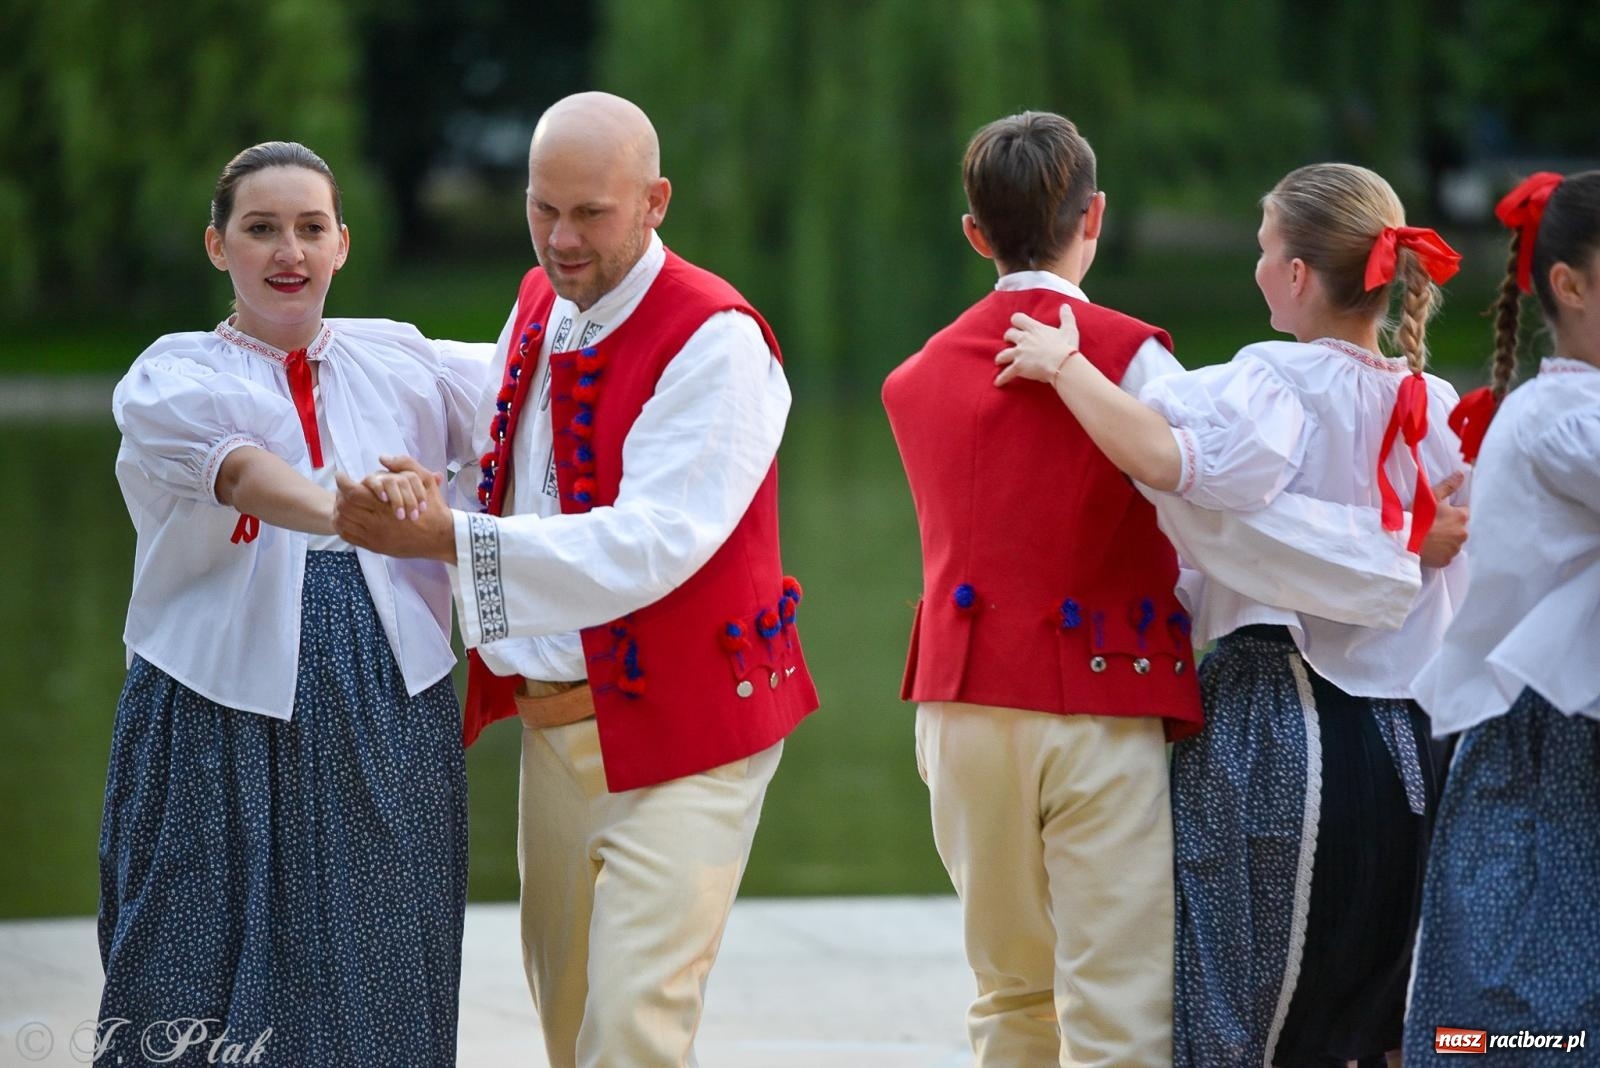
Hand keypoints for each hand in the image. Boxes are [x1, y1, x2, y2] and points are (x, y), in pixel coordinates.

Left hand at [334, 455, 455, 560]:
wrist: (441, 538)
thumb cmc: (434, 509)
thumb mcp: (425, 481)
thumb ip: (405, 465)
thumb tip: (383, 458)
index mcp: (386, 506)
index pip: (353, 492)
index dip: (343, 482)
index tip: (341, 475)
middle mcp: (377, 523)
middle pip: (344, 507)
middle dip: (339, 495)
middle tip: (341, 489)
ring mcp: (374, 537)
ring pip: (344, 522)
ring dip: (339, 510)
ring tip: (342, 502)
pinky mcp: (375, 547)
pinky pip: (349, 537)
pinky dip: (343, 526)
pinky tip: (347, 518)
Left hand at [995, 303, 1082, 386]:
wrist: (1062, 363)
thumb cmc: (1066, 346)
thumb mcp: (1069, 329)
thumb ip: (1066, 317)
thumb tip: (1065, 306)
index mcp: (1035, 329)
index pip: (1018, 318)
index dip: (1016, 321)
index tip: (1017, 325)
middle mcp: (1024, 339)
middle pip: (1009, 334)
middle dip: (1008, 338)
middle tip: (1010, 341)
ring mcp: (1020, 353)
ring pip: (1003, 354)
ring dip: (1001, 357)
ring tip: (999, 361)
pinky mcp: (1019, 367)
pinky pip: (1006, 373)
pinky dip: (1002, 378)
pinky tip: (997, 383)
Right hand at [1419, 471, 1467, 567]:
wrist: (1404, 541)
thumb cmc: (1417, 517)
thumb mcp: (1430, 496)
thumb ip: (1448, 486)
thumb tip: (1461, 474)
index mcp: (1461, 517)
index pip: (1462, 512)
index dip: (1450, 511)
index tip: (1438, 513)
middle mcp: (1463, 534)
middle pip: (1458, 528)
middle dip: (1448, 526)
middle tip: (1430, 525)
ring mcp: (1455, 549)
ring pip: (1452, 542)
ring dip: (1444, 540)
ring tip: (1427, 537)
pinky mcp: (1446, 561)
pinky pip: (1445, 555)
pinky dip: (1438, 552)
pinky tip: (1427, 547)